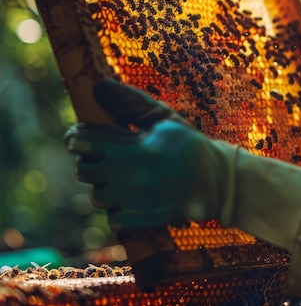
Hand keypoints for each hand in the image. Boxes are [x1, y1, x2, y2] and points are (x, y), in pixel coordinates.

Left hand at [65, 79, 237, 229]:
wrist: (218, 181)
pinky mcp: (140, 220)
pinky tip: (133, 194)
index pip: (85, 143)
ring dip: (104, 185)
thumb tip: (98, 86)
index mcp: (136, 149)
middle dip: (89, 161)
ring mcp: (135, 202)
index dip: (77, 138)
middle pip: (84, 171)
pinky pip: (112, 216)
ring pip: (96, 195)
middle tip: (104, 155)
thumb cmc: (190, 145)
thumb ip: (130, 104)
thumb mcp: (164, 119)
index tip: (79, 136)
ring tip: (122, 175)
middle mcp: (131, 178)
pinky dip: (118, 206)